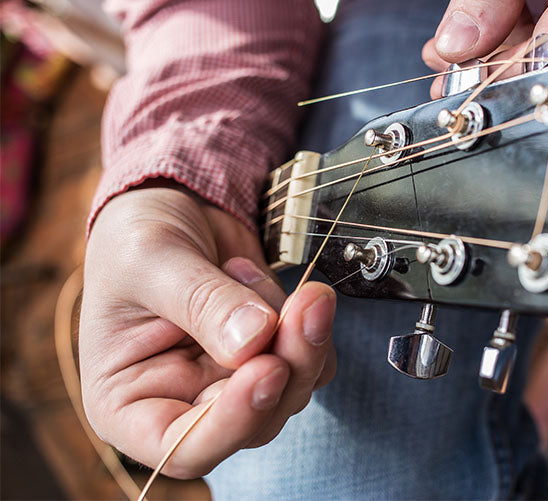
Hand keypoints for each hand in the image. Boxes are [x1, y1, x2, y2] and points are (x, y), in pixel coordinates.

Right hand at [80, 184, 335, 477]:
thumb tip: (256, 341)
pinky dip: (303, 320)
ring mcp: (234, 382)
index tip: (267, 368)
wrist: (175, 204)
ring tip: (251, 272)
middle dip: (289, 362)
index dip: (232, 422)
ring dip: (300, 335)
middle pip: (255, 419)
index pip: (184, 448)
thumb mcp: (153, 259)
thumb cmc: (137, 236)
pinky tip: (258, 279)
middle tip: (308, 303)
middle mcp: (185, 404)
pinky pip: (313, 358)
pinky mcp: (272, 353)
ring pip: (293, 389)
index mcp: (129, 404)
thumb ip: (202, 302)